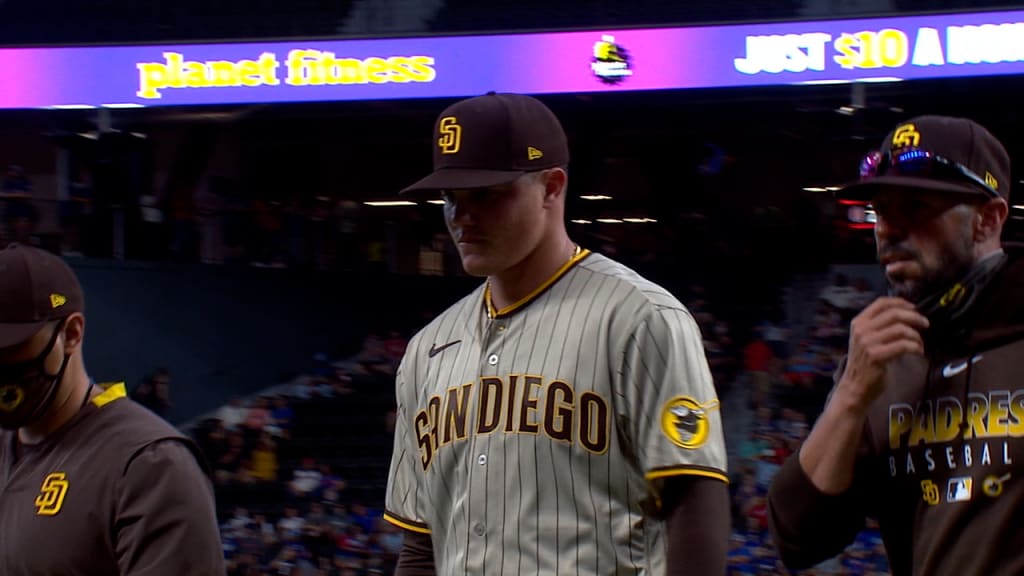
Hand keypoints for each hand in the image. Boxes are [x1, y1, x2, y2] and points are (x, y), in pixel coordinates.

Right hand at [837, 297, 928, 412]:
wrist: (855, 386)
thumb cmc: (866, 362)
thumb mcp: (866, 338)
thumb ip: (879, 325)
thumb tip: (908, 313)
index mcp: (859, 322)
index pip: (881, 303)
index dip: (901, 302)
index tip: (914, 308)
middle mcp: (861, 329)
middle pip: (894, 314)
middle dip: (914, 317)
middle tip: (925, 324)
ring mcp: (867, 342)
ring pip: (900, 329)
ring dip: (916, 335)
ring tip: (920, 343)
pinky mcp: (876, 355)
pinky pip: (903, 345)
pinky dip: (915, 347)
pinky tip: (918, 352)